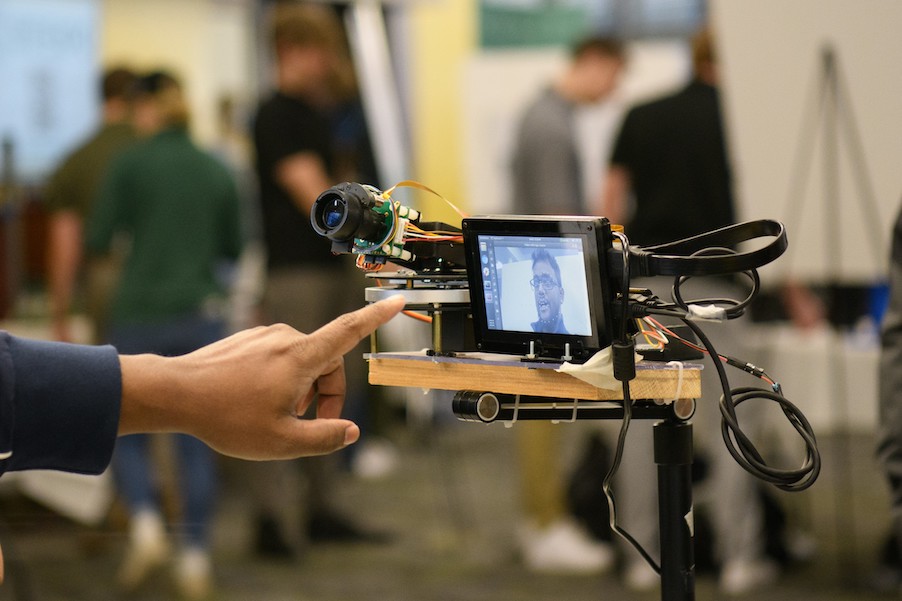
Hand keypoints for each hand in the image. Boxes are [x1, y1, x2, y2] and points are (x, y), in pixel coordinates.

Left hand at [118, 295, 404, 459]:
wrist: (174, 393)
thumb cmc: (226, 418)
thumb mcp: (281, 442)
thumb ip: (323, 438)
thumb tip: (350, 432)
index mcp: (301, 356)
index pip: (349, 330)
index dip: (377, 317)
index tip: (397, 301)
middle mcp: (286, 337)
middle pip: (327, 362)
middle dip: (325, 393)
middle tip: (304, 425)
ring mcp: (265, 336)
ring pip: (302, 362)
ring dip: (302, 389)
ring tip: (275, 416)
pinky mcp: (248, 339)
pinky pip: (279, 358)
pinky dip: (281, 380)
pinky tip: (255, 403)